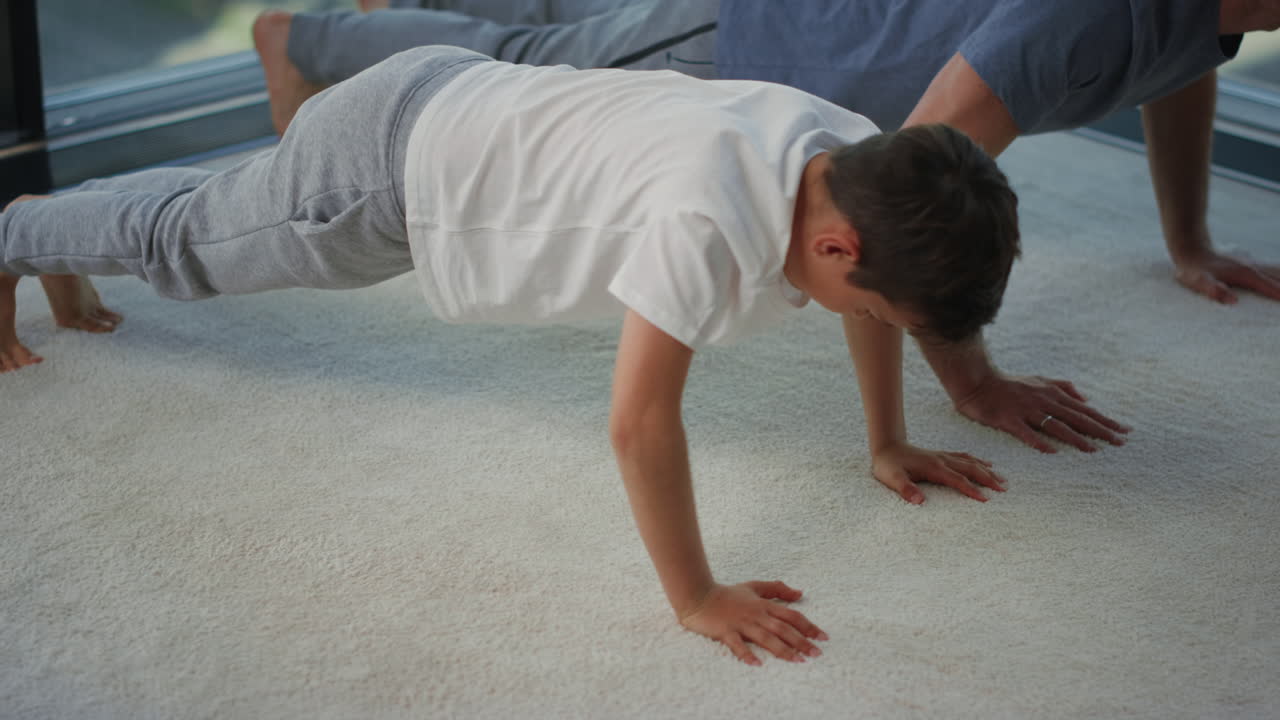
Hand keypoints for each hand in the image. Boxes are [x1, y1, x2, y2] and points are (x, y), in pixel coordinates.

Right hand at [678, 581, 827, 665]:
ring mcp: (741, 624)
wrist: (698, 595)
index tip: (822, 637)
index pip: (790, 616)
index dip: (808, 626)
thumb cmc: (726, 594)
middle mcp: (755, 615)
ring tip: (797, 661)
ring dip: (782, 650)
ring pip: (765, 638)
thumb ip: (776, 589)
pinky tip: (758, 664)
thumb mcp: (753, 586)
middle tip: (816, 654)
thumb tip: (800, 593)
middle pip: (782, 629)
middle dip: (801, 641)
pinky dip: (747, 654)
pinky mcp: (725, 632)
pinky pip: (737, 645)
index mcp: (763, 605)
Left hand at [872, 441, 1004, 503]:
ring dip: (987, 470)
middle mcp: (942, 460)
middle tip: (1004, 490)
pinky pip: (964, 457)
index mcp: (934, 467)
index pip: (958, 480)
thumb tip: (919, 501)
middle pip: (971, 469)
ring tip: (1003, 480)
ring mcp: (943, 456)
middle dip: (988, 479)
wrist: (886, 446)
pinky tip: (987, 463)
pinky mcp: (941, 455)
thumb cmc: (888, 465)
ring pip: (971, 462)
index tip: (987, 500)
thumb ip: (905, 489)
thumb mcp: (892, 478)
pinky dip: (978, 461)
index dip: (972, 490)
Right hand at [955, 372, 1129, 453]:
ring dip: (1075, 438)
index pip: (1084, 410)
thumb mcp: (1040, 380)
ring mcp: (1026, 410)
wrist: (978, 382)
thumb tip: (1086, 399)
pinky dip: (1038, 441)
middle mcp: (1044, 401)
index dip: (1105, 421)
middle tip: (1120, 443)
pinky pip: (1025, 432)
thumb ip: (1063, 387)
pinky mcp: (1008, 419)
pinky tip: (1051, 451)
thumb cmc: (1009, 383)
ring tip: (1093, 450)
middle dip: (1100, 430)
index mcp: (1053, 394)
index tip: (1124, 432)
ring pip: (1056, 426)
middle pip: (1076, 418)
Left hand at [1173, 249, 1279, 304]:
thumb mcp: (1198, 282)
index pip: (1275, 289)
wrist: (1192, 249)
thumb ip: (1214, 290)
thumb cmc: (1193, 270)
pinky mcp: (1254, 266)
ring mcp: (1256, 266)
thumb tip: (1233, 302)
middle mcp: (1257, 269)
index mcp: (1248, 276)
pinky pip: (1277, 270)